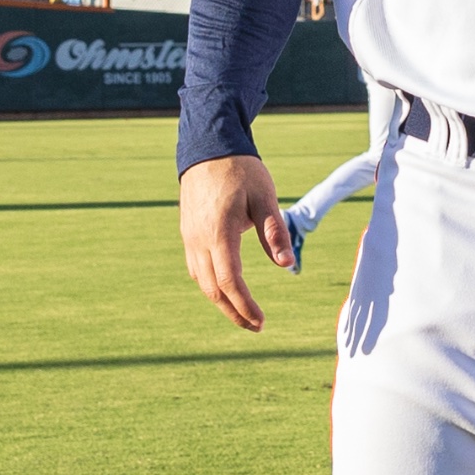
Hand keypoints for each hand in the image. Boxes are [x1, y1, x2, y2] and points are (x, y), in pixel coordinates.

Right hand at [180, 153, 294, 331]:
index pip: (230, 281)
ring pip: (202, 281)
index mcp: (219, 232)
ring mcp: (190, 237)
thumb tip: (287, 265)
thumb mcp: (265, 196)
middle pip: (213, 289)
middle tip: (256, 327)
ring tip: (243, 314)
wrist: (208, 147)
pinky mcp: (188, 233)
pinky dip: (211, 285)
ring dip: (222, 301)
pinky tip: (226, 289)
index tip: (261, 321)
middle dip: (234, 312)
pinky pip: (196, 268)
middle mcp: (199, 239)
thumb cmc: (241, 170)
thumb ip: (275, 231)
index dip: (245, 305)